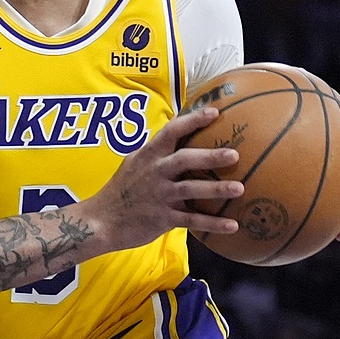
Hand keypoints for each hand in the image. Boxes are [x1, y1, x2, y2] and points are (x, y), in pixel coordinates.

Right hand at [84, 106, 242, 250]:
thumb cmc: (121, 191)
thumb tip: (179, 139)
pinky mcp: (162, 218)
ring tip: (239, 188)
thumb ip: (155, 154)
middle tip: (234, 154)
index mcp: (148, 155)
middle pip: (184, 160)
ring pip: (190, 189)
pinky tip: (232, 225)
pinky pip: (191, 220)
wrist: (100, 221)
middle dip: (210, 156)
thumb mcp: (133, 164)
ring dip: (216, 189)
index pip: (171, 132)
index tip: (215, 113)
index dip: (192, 121)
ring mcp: (158, 196)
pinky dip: (212, 223)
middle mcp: (154, 172)